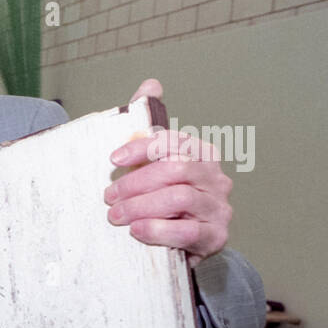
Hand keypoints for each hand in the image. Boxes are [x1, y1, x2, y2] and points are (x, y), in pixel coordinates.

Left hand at [105, 79, 231, 267]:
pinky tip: (137, 231)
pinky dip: (158, 230)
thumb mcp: (155, 165)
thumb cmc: (165, 199)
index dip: (142, 148)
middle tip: (109, 196)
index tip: (113, 161)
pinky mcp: (215, 237)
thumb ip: (150, 128)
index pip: (176, 141)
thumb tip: (151, 85)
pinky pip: (187, 231)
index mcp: (203, 154)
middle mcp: (216, 178)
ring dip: (141, 206)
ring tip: (116, 215)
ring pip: (180, 199)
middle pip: (176, 170)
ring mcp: (219, 208)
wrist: (186, 242)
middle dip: (136, 183)